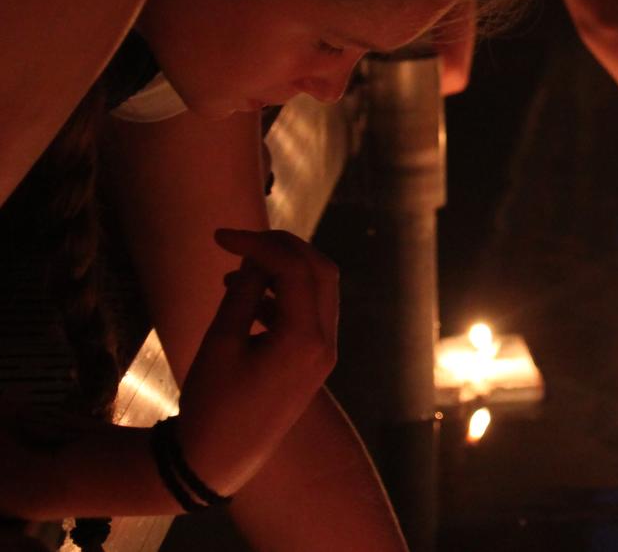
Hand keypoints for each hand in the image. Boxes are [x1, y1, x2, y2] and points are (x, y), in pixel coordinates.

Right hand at [173, 229, 338, 498]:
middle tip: (240, 242)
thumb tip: (260, 256)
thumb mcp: (220, 343)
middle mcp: (326, 343)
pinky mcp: (315, 362)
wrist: (218, 460)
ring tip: (236, 272)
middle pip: (320, 271)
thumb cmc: (212, 404)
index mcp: (305, 338)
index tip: (220, 236)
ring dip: (284, 271)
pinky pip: (310, 314)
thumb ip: (245, 293)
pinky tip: (245, 297)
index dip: (260, 242)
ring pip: (319, 290)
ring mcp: (325, 354)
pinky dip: (284, 296)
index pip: (295, 267)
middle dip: (283, 248)